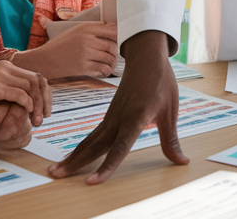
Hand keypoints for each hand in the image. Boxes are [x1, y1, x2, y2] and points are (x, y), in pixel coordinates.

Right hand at [0, 61, 51, 126]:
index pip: (34, 75)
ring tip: (36, 120)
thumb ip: (5, 89)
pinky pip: (20, 95)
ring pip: (31, 87)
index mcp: (4, 66)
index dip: (43, 92)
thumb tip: (23, 99)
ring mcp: (0, 75)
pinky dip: (27, 105)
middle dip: (44, 98)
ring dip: (37, 105)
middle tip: (45, 116)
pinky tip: (26, 115)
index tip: (44, 109)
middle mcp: (4, 67)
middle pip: (36, 80)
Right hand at [17, 21, 118, 79]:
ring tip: (111, 65)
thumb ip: (92, 29)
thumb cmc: (61, 45)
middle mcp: (87, 40)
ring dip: (113, 63)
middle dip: (116, 52)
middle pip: (113, 45)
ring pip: (109, 58)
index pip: (112, 29)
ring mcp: (86, 54)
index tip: (124, 39)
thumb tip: (113, 27)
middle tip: (116, 56)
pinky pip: (102, 69)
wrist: (44, 60)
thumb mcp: (75, 31)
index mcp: (86, 28)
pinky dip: (106, 71)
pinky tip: (104, 71)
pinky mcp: (83, 67)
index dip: (121, 35)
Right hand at [47, 30, 187, 183]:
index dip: (106, 167)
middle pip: (94, 146)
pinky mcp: (109, 115)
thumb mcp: (170, 111)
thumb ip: (171, 140)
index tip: (91, 181)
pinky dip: (80, 147)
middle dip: (75, 163)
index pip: (118, 149)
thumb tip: (181, 162)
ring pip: (89, 141)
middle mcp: (118, 119)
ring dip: (72, 156)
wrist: (146, 56)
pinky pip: (92, 135)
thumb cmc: (161, 81)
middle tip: (55, 176)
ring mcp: (111, 117)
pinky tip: (72, 156)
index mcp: (134, 118)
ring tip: (55, 170)